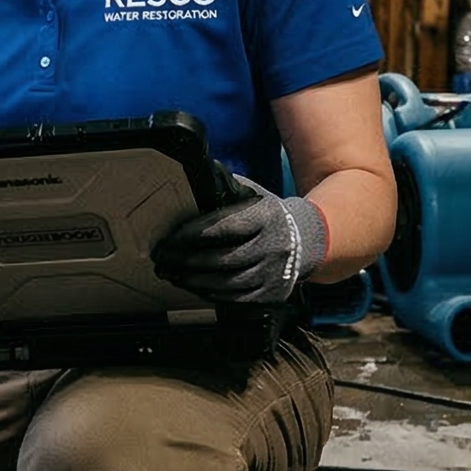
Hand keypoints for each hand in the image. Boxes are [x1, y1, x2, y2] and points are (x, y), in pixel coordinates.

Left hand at [154, 172, 326, 304]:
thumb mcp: (256, 195)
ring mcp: (272, 273)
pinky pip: (234, 299)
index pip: (225, 226)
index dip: (194, 233)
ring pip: (226, 282)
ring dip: (191, 279)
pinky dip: (209, 293)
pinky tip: (191, 286)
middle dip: (185, 259)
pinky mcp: (270, 294)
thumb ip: (230, 187)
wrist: (310, 241)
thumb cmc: (271, 216)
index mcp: (267, 218)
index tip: (170, 236)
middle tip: (161, 257)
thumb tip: (203, 171)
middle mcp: (272, 247)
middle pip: (222, 258)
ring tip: (168, 273)